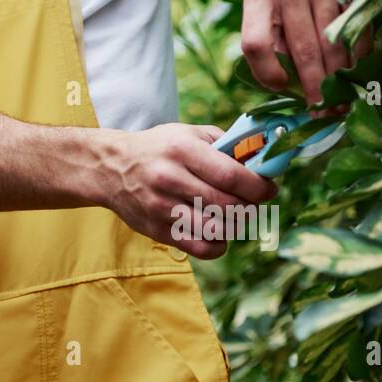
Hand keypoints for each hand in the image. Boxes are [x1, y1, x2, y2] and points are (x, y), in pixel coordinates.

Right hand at [97, 124, 277, 259]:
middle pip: (228, 205)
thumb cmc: (160, 149)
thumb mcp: (189, 133)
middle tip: (254, 203)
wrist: (112, 168)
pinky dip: (219, 245)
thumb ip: (225, 145)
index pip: (232, 175)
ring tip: (237, 216)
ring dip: (236, 226)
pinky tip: (221, 234)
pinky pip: (200, 247)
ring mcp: (162, 207)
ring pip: (216, 229)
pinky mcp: (157, 229)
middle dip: (251, 207)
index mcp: (182, 150)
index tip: (270, 189)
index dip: (259, 187)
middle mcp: (170, 179)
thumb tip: (262, 159)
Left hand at [242, 0, 371, 110]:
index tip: (282, 88)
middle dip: (315, 90)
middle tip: (323, 115)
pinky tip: (358, 68)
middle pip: (302, 50)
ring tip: (343, 100)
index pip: (257, 44)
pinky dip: (360, 52)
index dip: (268, 74)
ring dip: (341, 78)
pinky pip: (359, 24)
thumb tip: (287, 78)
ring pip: (334, 42)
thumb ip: (269, 28)